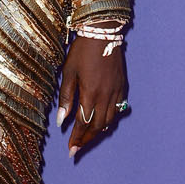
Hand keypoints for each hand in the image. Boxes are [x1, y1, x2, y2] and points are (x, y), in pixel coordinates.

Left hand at [56, 38, 127, 158]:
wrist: (103, 33)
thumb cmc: (82, 51)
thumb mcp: (68, 73)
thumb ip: (66, 98)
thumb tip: (61, 121)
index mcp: (90, 93)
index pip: (83, 124)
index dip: (76, 139)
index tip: (70, 150)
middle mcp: (106, 96)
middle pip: (97, 126)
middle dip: (87, 140)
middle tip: (77, 149)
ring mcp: (116, 92)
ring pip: (109, 120)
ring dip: (98, 132)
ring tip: (87, 139)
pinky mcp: (122, 86)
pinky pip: (117, 110)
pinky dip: (109, 120)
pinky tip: (102, 123)